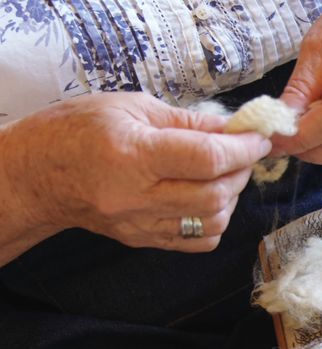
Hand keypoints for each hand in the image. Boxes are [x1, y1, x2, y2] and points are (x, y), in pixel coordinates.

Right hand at [0, 92, 270, 252]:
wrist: (37, 174)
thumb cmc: (78, 130)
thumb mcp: (131, 107)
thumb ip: (188, 122)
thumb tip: (234, 129)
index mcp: (133, 155)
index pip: (207, 159)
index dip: (243, 149)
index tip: (258, 138)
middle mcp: (137, 196)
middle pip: (215, 195)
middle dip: (241, 172)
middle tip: (242, 153)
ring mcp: (140, 223)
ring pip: (213, 222)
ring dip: (232, 197)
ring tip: (224, 174)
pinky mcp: (143, 240)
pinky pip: (199, 241)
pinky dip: (216, 221)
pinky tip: (208, 198)